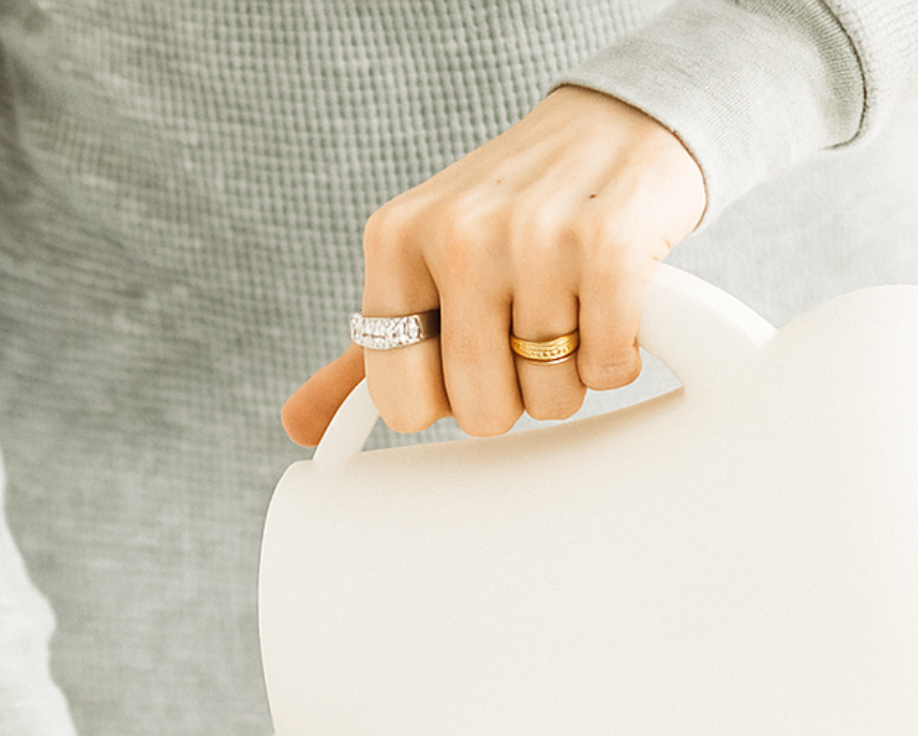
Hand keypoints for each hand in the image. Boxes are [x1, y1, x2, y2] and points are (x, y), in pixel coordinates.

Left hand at [283, 86, 705, 444]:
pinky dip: (619, 357)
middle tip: (529, 333)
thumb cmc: (511, 216)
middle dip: (516, 395)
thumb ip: (366, 353)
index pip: (400, 399)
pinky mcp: (609, 247)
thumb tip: (298, 427)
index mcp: (394, 241)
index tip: (467, 353)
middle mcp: (456, 235)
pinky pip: (607, 369)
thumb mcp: (422, 267)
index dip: (445, 397)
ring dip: (572, 376)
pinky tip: (612, 305)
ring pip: (549, 398)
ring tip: (573, 310)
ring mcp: (533, 238)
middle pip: (480, 412)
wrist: (617, 124)